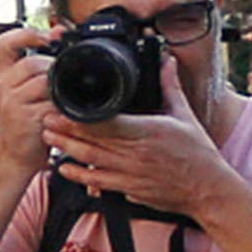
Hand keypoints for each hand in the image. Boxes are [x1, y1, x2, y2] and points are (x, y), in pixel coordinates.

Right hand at [0, 29, 59, 175]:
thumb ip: (41, 68)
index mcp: (5, 76)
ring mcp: (12, 103)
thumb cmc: (28, 122)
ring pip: (43, 82)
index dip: (27, 35)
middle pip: (32, 63)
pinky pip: (50, 105)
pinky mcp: (24, 119)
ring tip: (66, 99)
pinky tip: (66, 113)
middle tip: (66, 80)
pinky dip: (64, 108)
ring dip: (61, 88)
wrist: (16, 155)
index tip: (51, 35)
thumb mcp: (28, 91)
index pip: (5, 44)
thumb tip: (60, 33)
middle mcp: (4, 87)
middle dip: (54, 68)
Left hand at [47, 57, 229, 217]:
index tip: (62, 106)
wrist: (207, 189)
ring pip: (90, 159)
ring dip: (66, 148)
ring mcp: (130, 173)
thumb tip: (166, 61)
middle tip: (44, 118)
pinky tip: (63, 167)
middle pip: (91, 139)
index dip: (80, 116)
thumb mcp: (185, 116)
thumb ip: (170, 87)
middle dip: (65, 129)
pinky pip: (98, 181)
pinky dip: (78, 175)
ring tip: (48, 137)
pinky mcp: (129, 189)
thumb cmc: (198, 154)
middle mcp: (135, 153)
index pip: (106, 122)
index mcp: (148, 131)